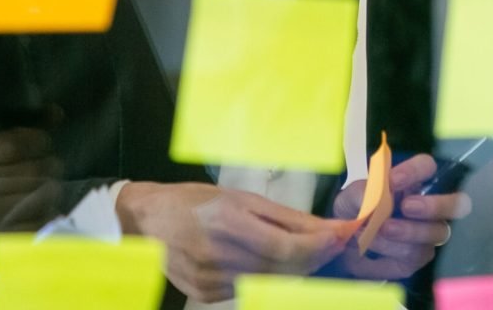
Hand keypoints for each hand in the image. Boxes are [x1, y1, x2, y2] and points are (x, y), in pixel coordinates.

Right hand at [116, 183, 345, 301]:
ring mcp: (211, 280)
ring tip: (313, 250)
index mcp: (228, 221)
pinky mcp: (206, 295)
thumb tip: (321, 228)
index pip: (285, 246)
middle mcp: (219, 255)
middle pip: (283, 269)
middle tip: (336, 242)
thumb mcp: (239, 197)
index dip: (319, 246)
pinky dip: (272, 279)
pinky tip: (280, 264)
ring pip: (271, 283)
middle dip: (316, 257)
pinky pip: (252, 290)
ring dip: (298, 269)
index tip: (344, 235)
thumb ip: (282, 216)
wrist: (147, 221)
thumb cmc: (195, 201)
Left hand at [332, 154, 469, 281]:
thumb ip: (363, 191)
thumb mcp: (352, 196)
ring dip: (405, 232)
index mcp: (412, 181)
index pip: (427, 166)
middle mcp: (428, 205)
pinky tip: (373, 246)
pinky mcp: (417, 257)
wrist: (343, 241)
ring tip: (376, 231)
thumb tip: (377, 193)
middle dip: (434, 205)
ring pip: (435, 234)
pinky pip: (415, 256)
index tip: (394, 180)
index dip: (416, 171)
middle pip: (456, 204)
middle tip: (406, 207)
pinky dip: (392, 251)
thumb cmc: (355, 208)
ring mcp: (427, 233)